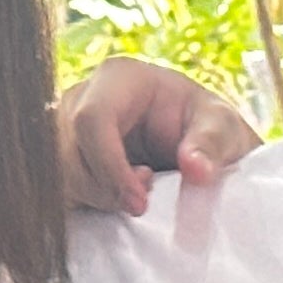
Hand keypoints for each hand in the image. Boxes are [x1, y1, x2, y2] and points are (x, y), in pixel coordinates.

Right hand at [59, 56, 262, 215]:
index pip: (92, 118)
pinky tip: (116, 200)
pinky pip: (58, 188)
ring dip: (96, 198)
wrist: (197, 149)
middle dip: (103, 188)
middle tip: (142, 204)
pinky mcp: (63, 157)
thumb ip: (213, 145)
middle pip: (68, 151)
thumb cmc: (209, 129)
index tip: (138, 203)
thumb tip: (196, 169)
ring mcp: (65, 127)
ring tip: (137, 196)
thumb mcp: (224, 129)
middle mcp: (83, 96)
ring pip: (59, 174)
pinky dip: (87, 203)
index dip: (109, 166)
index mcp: (119, 78)